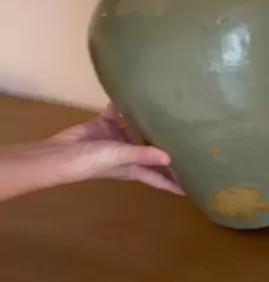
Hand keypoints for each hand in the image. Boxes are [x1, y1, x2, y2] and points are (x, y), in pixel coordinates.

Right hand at [0, 105, 183, 202]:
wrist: (61, 153)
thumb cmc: (92, 161)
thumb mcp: (120, 157)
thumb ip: (143, 154)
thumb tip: (170, 158)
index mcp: (134, 167)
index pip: (159, 178)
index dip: (175, 184)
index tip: (194, 188)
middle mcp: (128, 154)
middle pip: (152, 152)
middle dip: (167, 147)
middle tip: (190, 139)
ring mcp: (116, 139)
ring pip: (137, 129)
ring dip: (148, 122)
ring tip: (168, 110)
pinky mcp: (104, 125)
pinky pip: (117, 112)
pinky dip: (123, 104)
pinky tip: (134, 93)